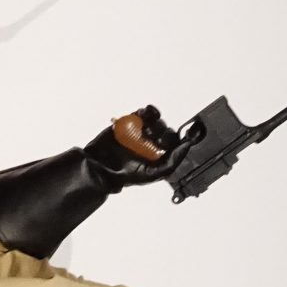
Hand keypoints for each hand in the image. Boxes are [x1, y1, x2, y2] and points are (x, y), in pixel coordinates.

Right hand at [83, 105, 201, 187]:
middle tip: (154, 139)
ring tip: (145, 130)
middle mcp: (152, 142)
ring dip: (155, 122)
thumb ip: (171, 162)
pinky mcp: (131, 122)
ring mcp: (142, 131)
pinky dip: (148, 111)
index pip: (175, 142)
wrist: (100, 167)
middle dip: (162, 132)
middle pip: (166, 129)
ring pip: (157, 120)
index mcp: (160, 154)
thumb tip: (187, 146)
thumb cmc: (124, 175)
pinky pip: (144, 112)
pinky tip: (144, 116)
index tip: (177, 137)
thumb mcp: (153, 174)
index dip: (177, 138)